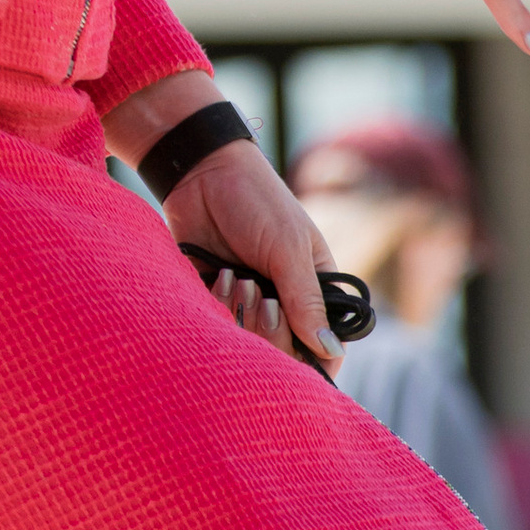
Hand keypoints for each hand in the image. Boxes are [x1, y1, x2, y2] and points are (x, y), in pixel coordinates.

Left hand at [166, 141, 340, 371]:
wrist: (200, 172)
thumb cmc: (257, 200)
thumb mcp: (288, 249)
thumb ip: (307, 302)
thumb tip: (329, 349)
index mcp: (315, 288)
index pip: (325, 343)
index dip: (316, 357)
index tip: (298, 353)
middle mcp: (285, 301)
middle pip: (286, 352)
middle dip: (271, 328)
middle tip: (262, 295)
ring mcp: (251, 301)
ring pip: (250, 343)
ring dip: (242, 312)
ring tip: (236, 276)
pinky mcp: (218, 298)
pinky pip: (220, 325)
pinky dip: (218, 305)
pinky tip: (218, 275)